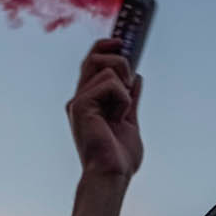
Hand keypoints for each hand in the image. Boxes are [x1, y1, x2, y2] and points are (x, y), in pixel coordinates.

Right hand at [66, 39, 142, 183]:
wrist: (112, 174)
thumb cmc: (119, 158)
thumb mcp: (130, 121)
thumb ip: (130, 99)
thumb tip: (137, 79)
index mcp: (89, 101)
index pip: (93, 63)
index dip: (105, 47)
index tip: (121, 41)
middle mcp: (80, 98)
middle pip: (95, 56)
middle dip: (119, 58)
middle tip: (130, 76)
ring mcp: (79, 100)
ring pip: (108, 66)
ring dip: (125, 86)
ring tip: (123, 110)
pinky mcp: (81, 104)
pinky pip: (111, 83)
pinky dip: (123, 100)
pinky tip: (118, 118)